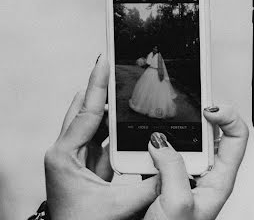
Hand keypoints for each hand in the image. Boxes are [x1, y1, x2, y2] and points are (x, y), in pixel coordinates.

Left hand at [45, 55, 158, 219]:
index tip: (105, 59)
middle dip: (104, 87)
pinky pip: (102, 135)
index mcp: (65, 157)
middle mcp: (66, 154)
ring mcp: (75, 159)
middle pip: (87, 109)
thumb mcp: (120, 207)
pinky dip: (117, 124)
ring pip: (94, 121)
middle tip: (119, 65)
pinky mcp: (86, 166)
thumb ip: (151, 185)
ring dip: (112, 106)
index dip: (98, 84)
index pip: (86, 111)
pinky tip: (131, 116)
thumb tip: (177, 166)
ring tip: (128, 84)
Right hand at [144, 105, 248, 219]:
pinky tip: (146, 148)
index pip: (237, 136)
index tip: (208, 109)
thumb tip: (162, 141)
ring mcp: (186, 177)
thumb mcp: (177, 203)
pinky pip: (164, 156)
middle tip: (185, 110)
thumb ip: (173, 169)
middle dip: (197, 119)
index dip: (228, 116)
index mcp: (220, 180)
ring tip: (162, 131)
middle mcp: (206, 176)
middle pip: (210, 134)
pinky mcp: (166, 180)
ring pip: (185, 143)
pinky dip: (155, 148)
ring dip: (173, 134)